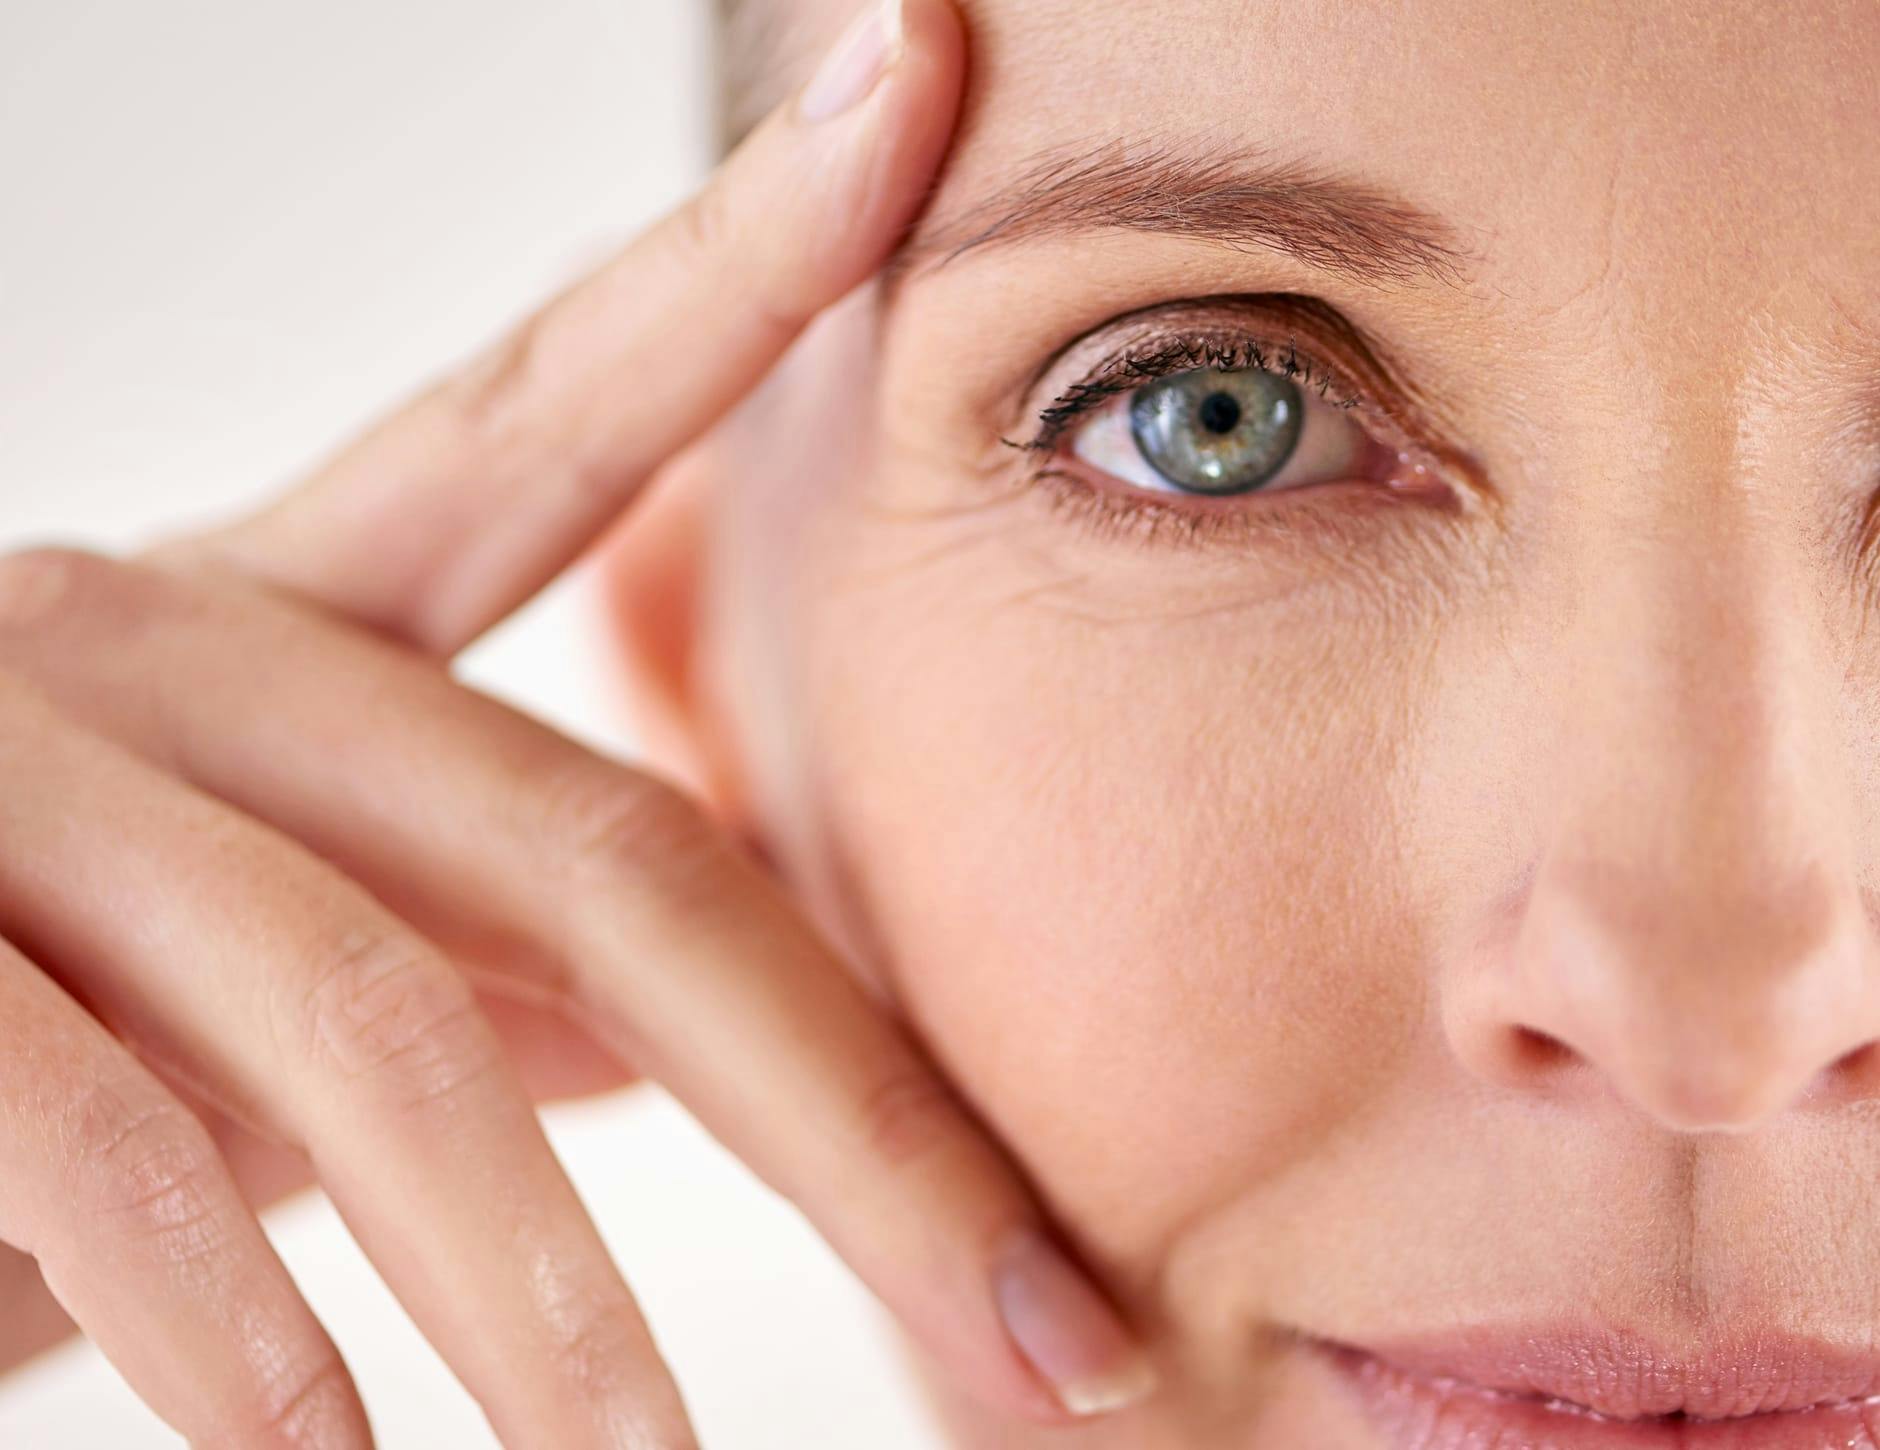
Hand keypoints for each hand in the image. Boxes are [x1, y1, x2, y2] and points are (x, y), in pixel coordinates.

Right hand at [0, 1, 1158, 1444]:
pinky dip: (241, 1330)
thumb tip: (672, 1017)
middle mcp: (153, 630)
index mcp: (280, 612)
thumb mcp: (246, 947)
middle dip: (857, 1126)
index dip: (751, 241)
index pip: (562, 395)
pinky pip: (103, 1139)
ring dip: (549, 1299)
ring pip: (376, 1022)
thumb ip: (452, 947)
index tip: (933, 66)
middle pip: (602, 849)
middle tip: (1058, 1343)